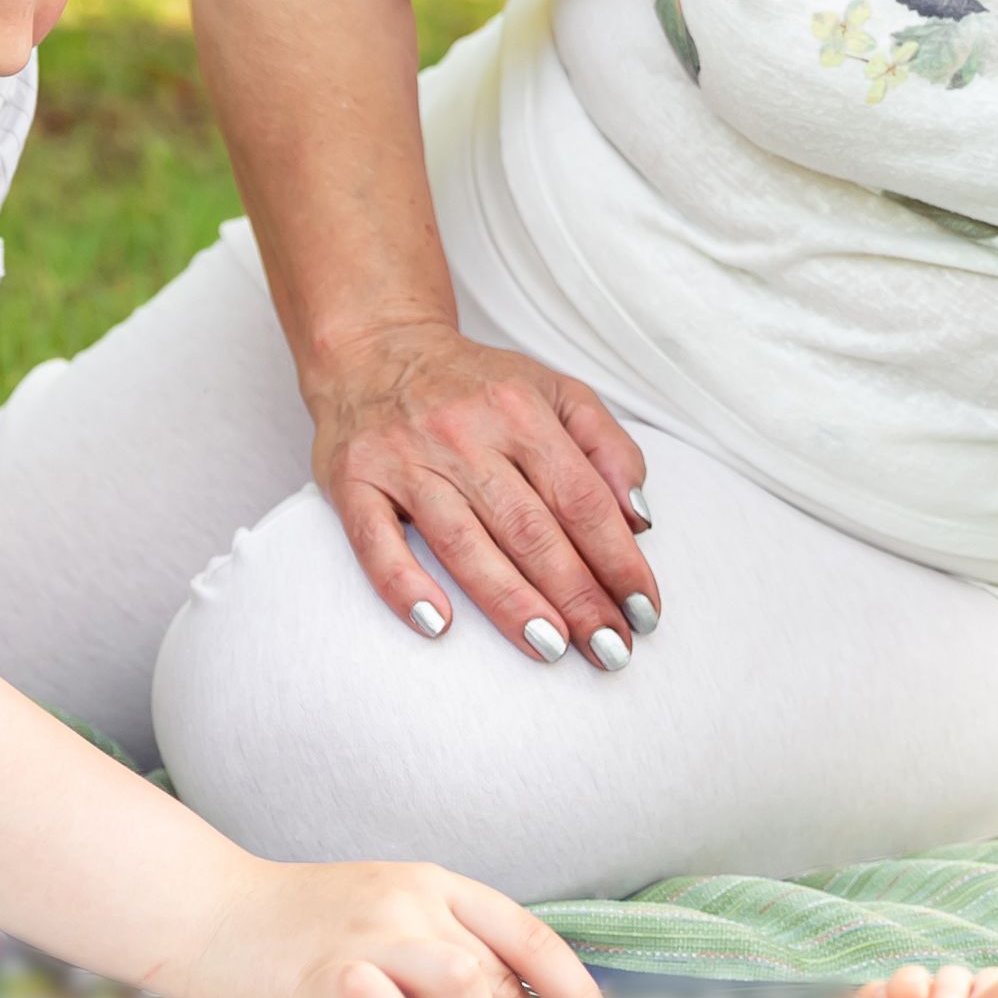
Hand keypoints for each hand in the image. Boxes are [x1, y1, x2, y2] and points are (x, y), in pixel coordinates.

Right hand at [155, 857, 622, 997]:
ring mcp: (373, 932)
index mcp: (437, 890)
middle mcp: (414, 901)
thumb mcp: (392, 962)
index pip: (532, 939)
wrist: (212, 919)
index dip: (576, 994)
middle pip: (505, 980)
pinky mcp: (331, 971)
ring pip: (469, 983)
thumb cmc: (302, 945)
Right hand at [304, 316, 659, 667]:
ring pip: (464, 542)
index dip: (618, 559)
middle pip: (530, 529)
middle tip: (610, 650)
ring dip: (511, 602)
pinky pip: (376, 542)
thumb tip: (640, 519)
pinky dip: (404, 585)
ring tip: (552, 648)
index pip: (581, 498)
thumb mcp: (554, 392)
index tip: (644, 611)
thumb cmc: (475, 386)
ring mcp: (405, 459)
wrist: (375, 347)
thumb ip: (607, 447)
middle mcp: (465, 433)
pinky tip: (438, 624)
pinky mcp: (354, 481)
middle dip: (577, 595)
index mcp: (520, 411)